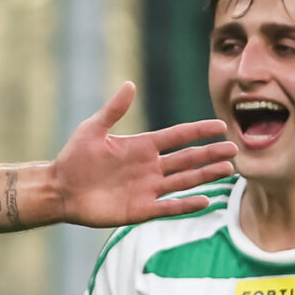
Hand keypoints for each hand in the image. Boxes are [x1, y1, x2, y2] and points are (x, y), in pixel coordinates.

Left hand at [48, 83, 235, 227]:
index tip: (220, 126)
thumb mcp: (93, 129)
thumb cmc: (74, 158)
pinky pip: (169, 206)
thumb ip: (114, 110)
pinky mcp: (140, 209)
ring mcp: (147, 188)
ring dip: (205, 175)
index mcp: (142, 146)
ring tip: (228, 169)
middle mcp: (150, 167)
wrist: (60, 189)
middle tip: (234, 148)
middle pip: (188, 159)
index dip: (198, 131)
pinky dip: (187, 204)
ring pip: (184, 180)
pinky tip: (206, 200)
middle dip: (210, 153)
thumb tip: (129, 84)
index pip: (178, 136)